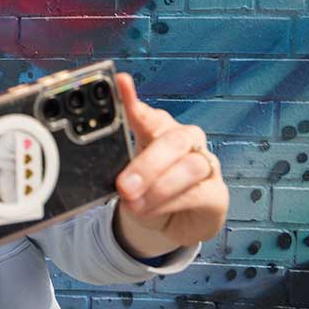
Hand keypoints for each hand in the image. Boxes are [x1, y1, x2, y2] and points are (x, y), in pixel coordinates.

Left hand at [113, 74, 228, 256]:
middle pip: (170, 139)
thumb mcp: (121, 176)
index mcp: (155, 129)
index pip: (144, 111)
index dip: (132, 98)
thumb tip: (93, 160)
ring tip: (134, 202)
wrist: (163, 226)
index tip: (120, 82)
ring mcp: (203, 163)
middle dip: (146, 164)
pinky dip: (171, 202)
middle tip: (123, 186)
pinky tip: (153, 209)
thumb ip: (114, 163)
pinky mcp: (215, 192)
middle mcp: (182, 139)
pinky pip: (198, 193)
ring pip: (188, 165)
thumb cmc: (141, 192)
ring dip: (159, 186)